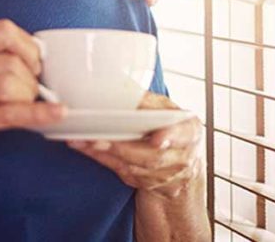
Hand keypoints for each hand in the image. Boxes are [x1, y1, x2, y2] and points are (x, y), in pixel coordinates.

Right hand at [0, 19, 63, 182]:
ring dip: (30, 95)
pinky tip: (56, 114)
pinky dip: (39, 114)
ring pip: (11, 83)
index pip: (2, 30)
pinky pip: (10, 114)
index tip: (36, 61)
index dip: (28, 45)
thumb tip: (29, 58)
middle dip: (33, 76)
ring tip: (28, 104)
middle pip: (11, 59)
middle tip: (33, 89)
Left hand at [68, 92, 203, 198]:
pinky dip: (104, 160)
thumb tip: (122, 89)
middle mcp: (182, 157)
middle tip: (98, 139)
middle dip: (122, 148)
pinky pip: (124, 174)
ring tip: (85, 141)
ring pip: (135, 168)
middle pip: (152, 156)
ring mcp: (167, 176)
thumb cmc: (171, 128)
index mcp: (189, 131)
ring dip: (106, 154)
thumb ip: (149, 102)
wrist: (182, 161)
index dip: (170, 137)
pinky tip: (86, 148)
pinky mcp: (150, 185)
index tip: (157, 141)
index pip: (182, 134)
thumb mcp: (167, 110)